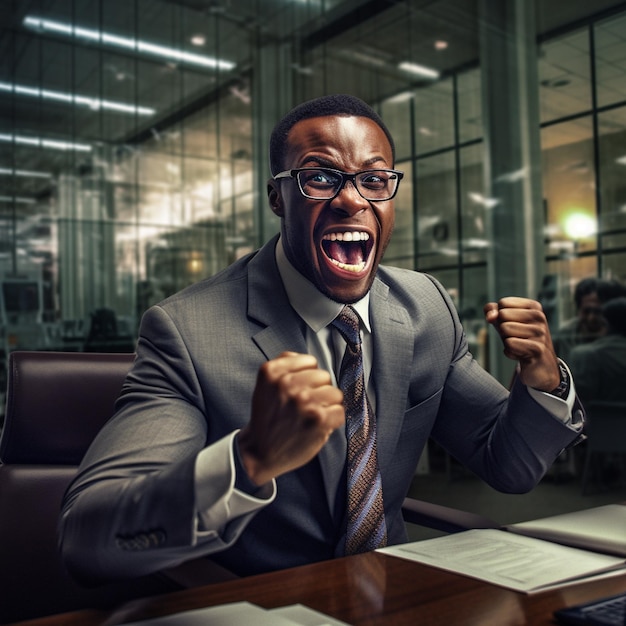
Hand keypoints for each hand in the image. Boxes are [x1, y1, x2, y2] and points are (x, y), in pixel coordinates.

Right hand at [238, 351, 344, 485]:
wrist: (259, 452)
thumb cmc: (268, 418)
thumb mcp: (266, 385)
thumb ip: (285, 366)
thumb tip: (310, 361)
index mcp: (272, 371)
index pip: (310, 361)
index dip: (308, 378)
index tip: (299, 391)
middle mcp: (286, 383)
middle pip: (324, 376)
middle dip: (318, 391)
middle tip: (304, 407)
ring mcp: (302, 400)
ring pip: (335, 393)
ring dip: (327, 406)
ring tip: (311, 417)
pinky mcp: (317, 418)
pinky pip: (340, 411)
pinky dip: (333, 422)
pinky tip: (317, 428)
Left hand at [484, 297, 559, 391]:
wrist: (538, 364)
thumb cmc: (518, 338)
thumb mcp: (503, 320)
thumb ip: (492, 310)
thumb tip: (490, 317)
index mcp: (533, 306)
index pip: (503, 303)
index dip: (500, 316)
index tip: (513, 325)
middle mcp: (540, 317)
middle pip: (502, 315)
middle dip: (503, 329)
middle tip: (516, 337)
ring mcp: (540, 333)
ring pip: (505, 329)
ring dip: (507, 340)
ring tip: (519, 345)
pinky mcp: (537, 348)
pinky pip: (509, 344)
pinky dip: (509, 352)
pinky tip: (521, 354)